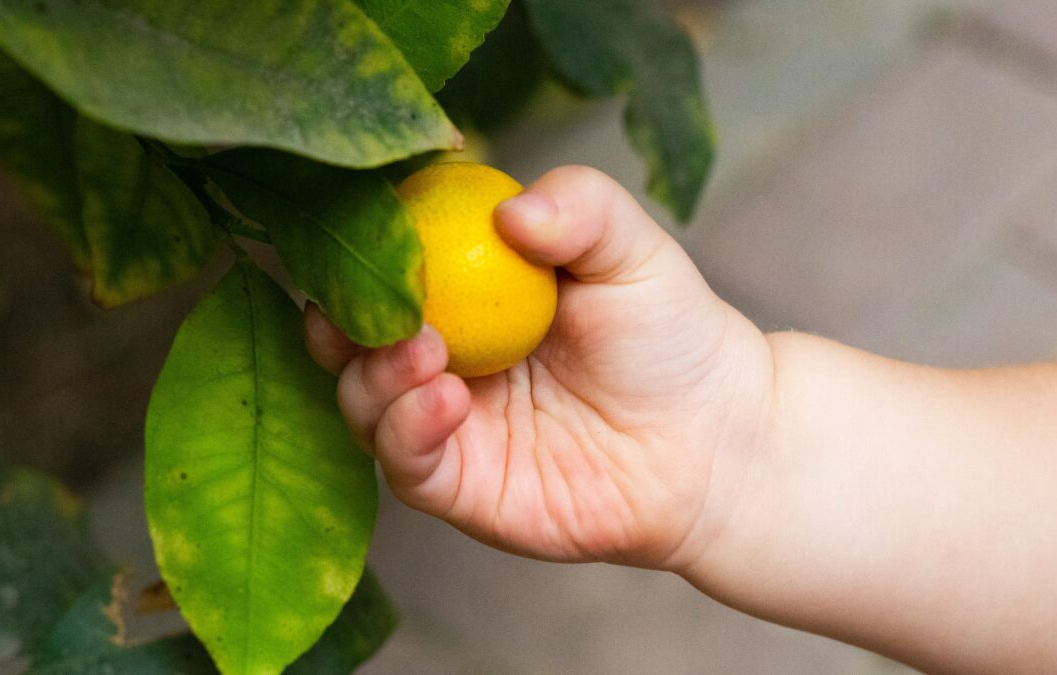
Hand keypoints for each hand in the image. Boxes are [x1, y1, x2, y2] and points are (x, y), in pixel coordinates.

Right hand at [305, 166, 773, 570]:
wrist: (714, 437)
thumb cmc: (669, 334)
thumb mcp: (631, 250)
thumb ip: (581, 208)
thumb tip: (512, 210)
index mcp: (466, 291)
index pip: (387, 266)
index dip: (363, 249)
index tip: (366, 230)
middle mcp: (440, 355)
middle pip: (351, 335)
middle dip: (342, 317)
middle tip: (378, 302)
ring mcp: (443, 423)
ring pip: (362, 401)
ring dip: (375, 373)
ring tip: (426, 349)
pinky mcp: (458, 485)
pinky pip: (405, 462)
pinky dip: (406, 429)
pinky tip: (445, 399)